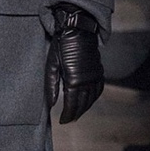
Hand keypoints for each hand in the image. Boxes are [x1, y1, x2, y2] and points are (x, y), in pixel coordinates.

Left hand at [45, 5, 102, 122]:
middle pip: (82, 104)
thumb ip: (51, 86)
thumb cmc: (61, 44)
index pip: (72, 105)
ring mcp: (95, 76)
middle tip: (68, 120)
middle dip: (75, 114)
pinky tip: (88, 101)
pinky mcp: (99, 71)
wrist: (78, 28)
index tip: (62, 121)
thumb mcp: (51, 64)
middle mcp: (87, 80)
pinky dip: (94, 98)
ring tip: (76, 114)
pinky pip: (99, 90)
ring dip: (85, 108)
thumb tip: (50, 105)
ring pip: (92, 99)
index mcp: (74, 80)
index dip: (67, 115)